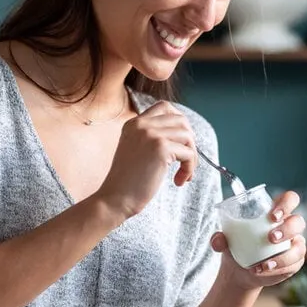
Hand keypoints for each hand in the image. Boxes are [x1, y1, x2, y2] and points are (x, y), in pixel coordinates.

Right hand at [95, 101, 196, 218]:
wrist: (115, 199)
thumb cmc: (127, 182)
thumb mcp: (136, 151)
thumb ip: (152, 138)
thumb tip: (186, 134)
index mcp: (133, 123)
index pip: (164, 107)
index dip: (179, 122)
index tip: (180, 142)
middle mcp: (141, 124)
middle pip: (181, 120)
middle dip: (189, 141)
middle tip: (185, 161)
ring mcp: (151, 134)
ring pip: (188, 136)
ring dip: (192, 157)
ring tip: (183, 174)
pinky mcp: (161, 148)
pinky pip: (189, 154)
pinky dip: (189, 168)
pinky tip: (179, 181)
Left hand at [211, 190, 306, 289]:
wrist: (239, 271)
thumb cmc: (236, 247)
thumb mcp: (226, 240)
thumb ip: (219, 238)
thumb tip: (218, 241)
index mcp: (275, 213)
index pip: (290, 199)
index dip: (286, 204)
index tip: (273, 216)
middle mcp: (288, 227)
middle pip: (299, 221)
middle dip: (287, 229)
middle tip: (270, 238)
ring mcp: (294, 245)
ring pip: (299, 247)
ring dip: (283, 256)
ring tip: (264, 263)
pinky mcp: (294, 262)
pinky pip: (293, 264)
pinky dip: (278, 268)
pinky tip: (263, 270)